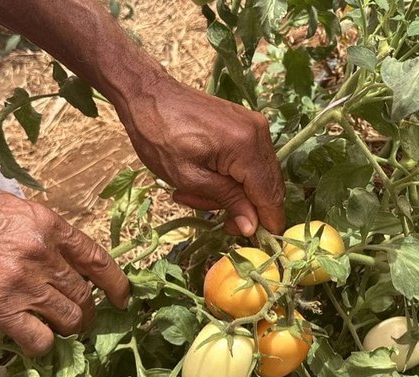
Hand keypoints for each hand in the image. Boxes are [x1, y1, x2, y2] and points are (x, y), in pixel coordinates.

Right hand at [0, 186, 129, 355]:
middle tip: (80, 320)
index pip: (97, 259)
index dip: (116, 283)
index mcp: (48, 225)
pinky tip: (34, 342)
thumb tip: (59, 256)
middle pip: (84, 294)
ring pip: (69, 318)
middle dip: (87, 312)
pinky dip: (42, 345)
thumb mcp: (8, 210)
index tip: (122, 298)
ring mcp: (24, 283)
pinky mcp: (1, 310)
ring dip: (69, 329)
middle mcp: (43, 254)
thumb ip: (39, 233)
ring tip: (60, 331)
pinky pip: (40, 339)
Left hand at [117, 77, 285, 235]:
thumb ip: (227, 201)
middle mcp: (259, 133)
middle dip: (246, 208)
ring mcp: (255, 126)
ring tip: (195, 194)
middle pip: (269, 187)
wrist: (148, 94)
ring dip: (235, 193)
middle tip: (215, 218)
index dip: (266, 222)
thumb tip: (252, 227)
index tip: (252, 240)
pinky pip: (252, 161)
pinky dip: (234, 177)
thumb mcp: (189, 178)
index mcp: (245, 146)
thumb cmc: (159, 137)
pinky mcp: (248, 124)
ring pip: (260, 177)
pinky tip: (206, 179)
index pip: (270, 195)